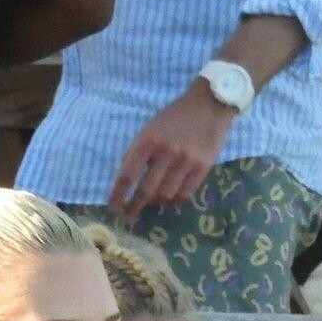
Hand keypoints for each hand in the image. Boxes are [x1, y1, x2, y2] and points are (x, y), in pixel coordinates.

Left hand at [108, 85, 234, 222]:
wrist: (209, 104)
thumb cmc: (175, 116)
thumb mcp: (150, 127)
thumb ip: (139, 151)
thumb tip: (128, 178)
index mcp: (148, 140)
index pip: (127, 174)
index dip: (118, 194)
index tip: (113, 207)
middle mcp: (166, 152)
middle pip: (146, 190)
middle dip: (133, 207)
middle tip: (127, 217)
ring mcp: (186, 160)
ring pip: (166, 196)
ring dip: (156, 201)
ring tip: (154, 199)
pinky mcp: (203, 167)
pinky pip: (185, 194)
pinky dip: (175, 200)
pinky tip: (171, 196)